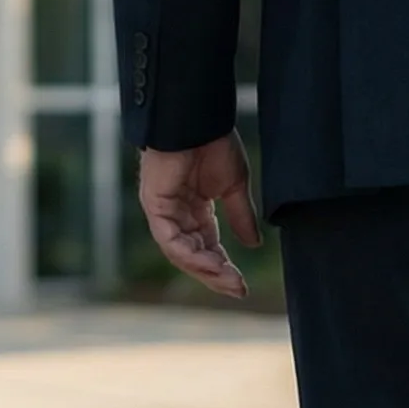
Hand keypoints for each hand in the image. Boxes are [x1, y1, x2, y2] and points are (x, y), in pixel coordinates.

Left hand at [138, 134, 262, 298]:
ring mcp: (163, 210)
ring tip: (228, 280)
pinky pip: (170, 238)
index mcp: (195, 209)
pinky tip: (211, 263)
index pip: (207, 246)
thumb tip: (253, 244)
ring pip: (180, 252)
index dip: (224, 266)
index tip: (242, 285)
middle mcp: (177, 213)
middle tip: (237, 289)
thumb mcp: (234, 186)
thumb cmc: (214, 143)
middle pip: (193, 254)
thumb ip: (241, 216)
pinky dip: (190, 254)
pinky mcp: (154, 204)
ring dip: (205, 269)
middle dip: (215, 274)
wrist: (198, 118)